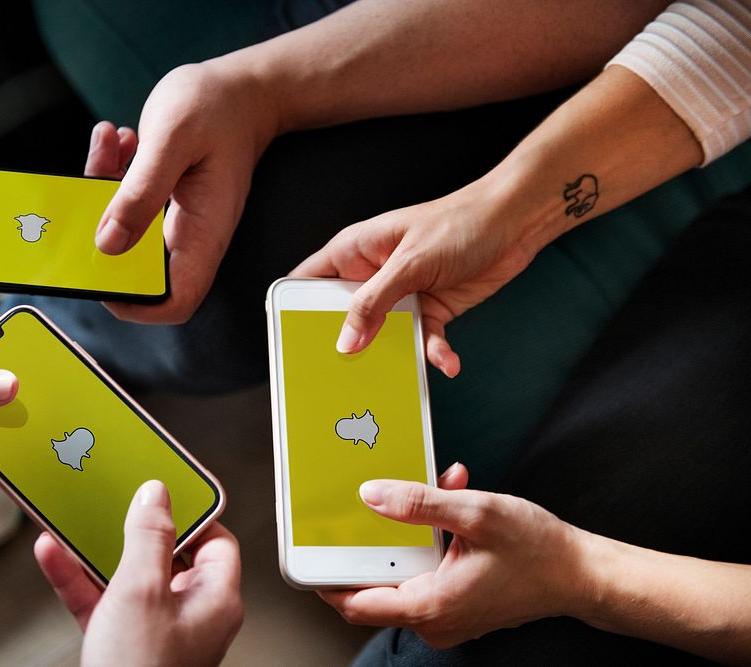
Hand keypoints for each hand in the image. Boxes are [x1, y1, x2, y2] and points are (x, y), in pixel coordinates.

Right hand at [35, 480, 242, 666]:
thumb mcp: (143, 591)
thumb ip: (150, 538)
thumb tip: (157, 496)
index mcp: (214, 599)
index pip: (216, 540)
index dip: (192, 512)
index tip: (165, 488)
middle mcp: (189, 614)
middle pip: (166, 555)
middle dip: (133, 529)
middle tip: (115, 501)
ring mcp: (154, 630)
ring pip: (127, 577)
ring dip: (97, 551)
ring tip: (75, 522)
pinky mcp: (121, 644)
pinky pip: (101, 601)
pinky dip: (78, 579)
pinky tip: (54, 554)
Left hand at [88, 62, 278, 323]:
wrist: (244, 89)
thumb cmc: (218, 108)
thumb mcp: (172, 140)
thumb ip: (140, 193)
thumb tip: (108, 244)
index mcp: (202, 233)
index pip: (176, 301)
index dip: (137, 304)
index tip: (102, 276)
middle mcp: (191, 235)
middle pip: (138, 268)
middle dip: (102, 234)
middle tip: (89, 190)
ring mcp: (177, 220)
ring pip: (125, 231)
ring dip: (103, 193)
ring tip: (108, 147)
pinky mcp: (164, 201)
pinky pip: (127, 203)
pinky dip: (112, 175)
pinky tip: (117, 141)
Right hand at [291, 177, 538, 376]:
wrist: (516, 222)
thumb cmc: (459, 223)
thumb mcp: (409, 263)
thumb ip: (374, 302)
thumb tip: (346, 342)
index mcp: (355, 251)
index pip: (309, 280)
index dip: (294, 308)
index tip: (289, 340)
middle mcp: (373, 274)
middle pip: (343, 316)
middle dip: (343, 344)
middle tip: (339, 372)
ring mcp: (401, 294)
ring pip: (383, 335)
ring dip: (391, 356)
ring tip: (392, 379)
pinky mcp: (431, 310)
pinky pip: (422, 340)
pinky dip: (432, 353)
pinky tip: (447, 362)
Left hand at [320, 463, 588, 647]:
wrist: (581, 574)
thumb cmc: (538, 550)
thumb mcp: (475, 513)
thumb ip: (419, 504)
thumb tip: (371, 496)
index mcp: (431, 606)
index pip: (355, 604)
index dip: (325, 580)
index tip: (308, 554)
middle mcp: (434, 620)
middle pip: (373, 588)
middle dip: (369, 545)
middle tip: (357, 510)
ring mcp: (446, 617)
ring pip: (402, 577)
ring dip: (404, 536)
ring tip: (422, 496)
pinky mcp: (456, 606)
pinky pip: (424, 577)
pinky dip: (427, 544)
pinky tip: (445, 508)